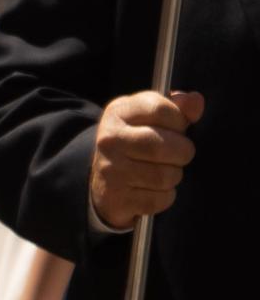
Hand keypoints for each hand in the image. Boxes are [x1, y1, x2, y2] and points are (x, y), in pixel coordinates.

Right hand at [90, 89, 203, 227]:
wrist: (103, 183)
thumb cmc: (137, 144)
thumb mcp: (151, 118)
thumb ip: (177, 108)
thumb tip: (196, 101)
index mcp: (118, 112)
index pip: (162, 110)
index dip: (179, 121)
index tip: (176, 128)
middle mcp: (109, 139)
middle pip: (166, 146)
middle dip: (182, 152)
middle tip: (176, 154)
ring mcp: (110, 169)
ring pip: (166, 175)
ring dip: (173, 176)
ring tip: (161, 172)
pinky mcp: (116, 196)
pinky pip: (160, 199)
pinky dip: (163, 197)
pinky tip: (151, 189)